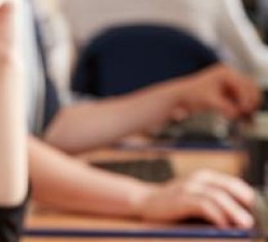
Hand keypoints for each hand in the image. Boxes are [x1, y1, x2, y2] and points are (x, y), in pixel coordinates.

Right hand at [136, 170, 254, 228]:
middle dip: (246, 204)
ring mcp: (188, 187)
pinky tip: (223, 225)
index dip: (250, 198)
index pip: (235, 185)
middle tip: (258, 220)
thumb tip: (245, 217)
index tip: (262, 213)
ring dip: (234, 211)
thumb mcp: (197, 198)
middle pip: (229, 188)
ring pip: (218, 196)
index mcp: (206, 176)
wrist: (145, 202)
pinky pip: (203, 204)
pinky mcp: (180, 198)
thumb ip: (216, 202)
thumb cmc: (176, 205)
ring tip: (246, 225)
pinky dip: (216, 215)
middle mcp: (198, 178)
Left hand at [172, 64, 260, 119]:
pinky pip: (242, 98)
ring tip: (242, 114)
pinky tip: (238, 113)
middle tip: (246, 113)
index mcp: (224, 72)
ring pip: (248, 93)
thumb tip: (236, 113)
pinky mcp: (230, 91)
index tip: (245, 109)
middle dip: (249, 100)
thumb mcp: (209, 101)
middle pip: (249, 86)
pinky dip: (242, 105)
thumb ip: (224, 107)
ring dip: (247, 103)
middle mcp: (230, 75)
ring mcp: (231, 82)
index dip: (245, 97)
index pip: (242, 84)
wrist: (182, 96)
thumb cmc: (192, 95)